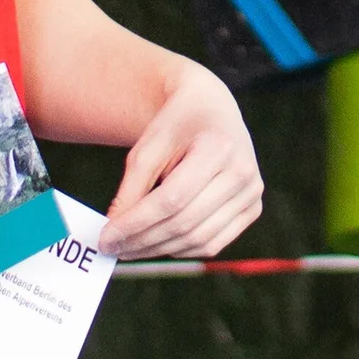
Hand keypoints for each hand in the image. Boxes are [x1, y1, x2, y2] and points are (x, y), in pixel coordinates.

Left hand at [99, 65, 263, 258]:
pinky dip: (181, 249)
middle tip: (111, 249)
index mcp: (218, 146)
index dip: (136, 223)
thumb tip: (114, 233)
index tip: (105, 239)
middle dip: (143, 241)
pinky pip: (213, 244)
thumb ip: (131, 188)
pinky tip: (156, 244)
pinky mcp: (253, 209)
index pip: (172, 199)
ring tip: (128, 249)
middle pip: (185, 222)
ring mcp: (253, 193)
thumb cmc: (177, 124)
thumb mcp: (149, 145)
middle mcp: (243, 172)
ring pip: (199, 240)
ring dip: (159, 250)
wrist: (211, 107)